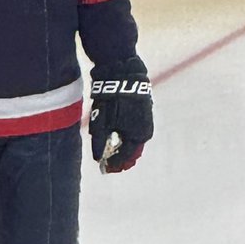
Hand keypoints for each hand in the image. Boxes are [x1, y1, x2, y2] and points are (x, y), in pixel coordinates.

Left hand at [89, 56, 153, 173]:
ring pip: (135, 142)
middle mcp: (145, 131)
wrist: (122, 74)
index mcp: (137, 135)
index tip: (104, 169)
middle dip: (120, 159)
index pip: (126, 157)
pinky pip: (136, 131)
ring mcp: (146, 121)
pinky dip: (127, 137)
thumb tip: (97, 159)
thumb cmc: (111, 99)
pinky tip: (119, 137)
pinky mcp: (144, 112)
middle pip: (133, 152)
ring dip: (125, 148)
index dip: (114, 165)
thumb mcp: (101, 122)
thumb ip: (99, 141)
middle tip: (109, 164)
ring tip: (113, 153)